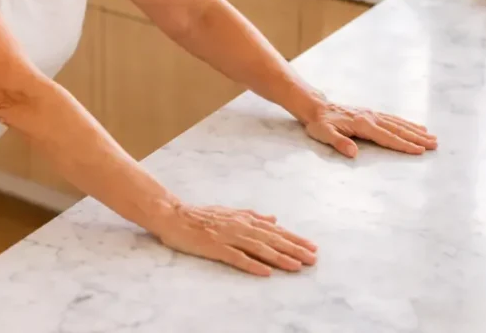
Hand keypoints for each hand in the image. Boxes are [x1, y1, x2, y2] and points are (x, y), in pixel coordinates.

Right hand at [154, 203, 317, 276]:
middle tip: (312, 259)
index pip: (274, 231)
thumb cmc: (200, 216)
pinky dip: (252, 264)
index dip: (294, 239)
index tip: (312, 247)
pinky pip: (236, 257)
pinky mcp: (215, 246)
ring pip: (259, 248)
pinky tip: (266, 272)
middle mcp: (239, 226)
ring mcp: (227, 236)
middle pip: (271, 239)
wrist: (173, 215)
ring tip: (296, 266)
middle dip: (294, 249)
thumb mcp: (230, 212)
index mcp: (244, 218)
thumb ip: (252, 217)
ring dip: (279, 257)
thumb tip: (274, 219)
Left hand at [302, 102, 437, 157]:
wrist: (316, 107)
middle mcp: (371, 117)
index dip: (404, 145)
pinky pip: (393, 118)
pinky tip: (416, 126)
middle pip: (398, 129)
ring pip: (398, 122)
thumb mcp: (324, 134)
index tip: (420, 151)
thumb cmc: (319, 123)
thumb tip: (353, 153)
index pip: (387, 137)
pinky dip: (406, 123)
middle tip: (435, 144)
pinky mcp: (371, 113)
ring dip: (415, 130)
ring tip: (432, 136)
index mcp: (362, 124)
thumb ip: (339, 143)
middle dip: (417, 137)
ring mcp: (372, 114)